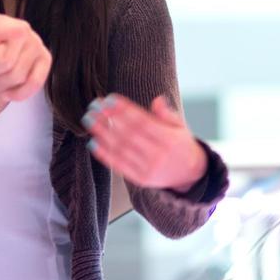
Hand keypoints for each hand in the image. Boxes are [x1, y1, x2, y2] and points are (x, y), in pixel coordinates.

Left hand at [0, 14, 51, 103]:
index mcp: (0, 23)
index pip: (12, 28)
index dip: (16, 31)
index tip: (20, 31)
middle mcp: (24, 30)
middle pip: (7, 62)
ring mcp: (37, 44)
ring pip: (19, 76)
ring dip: (1, 85)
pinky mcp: (45, 59)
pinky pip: (35, 83)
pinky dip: (19, 94)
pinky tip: (7, 93)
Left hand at [83, 94, 206, 192]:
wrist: (190, 175)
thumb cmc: (180, 145)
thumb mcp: (180, 127)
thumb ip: (167, 114)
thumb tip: (157, 100)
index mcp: (169, 139)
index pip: (143, 122)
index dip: (125, 110)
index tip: (109, 99)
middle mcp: (158, 155)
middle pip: (129, 134)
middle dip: (109, 118)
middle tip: (94, 106)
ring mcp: (148, 169)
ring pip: (121, 149)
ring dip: (102, 133)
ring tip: (89, 119)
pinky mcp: (140, 180)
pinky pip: (119, 166)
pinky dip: (105, 155)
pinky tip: (93, 142)